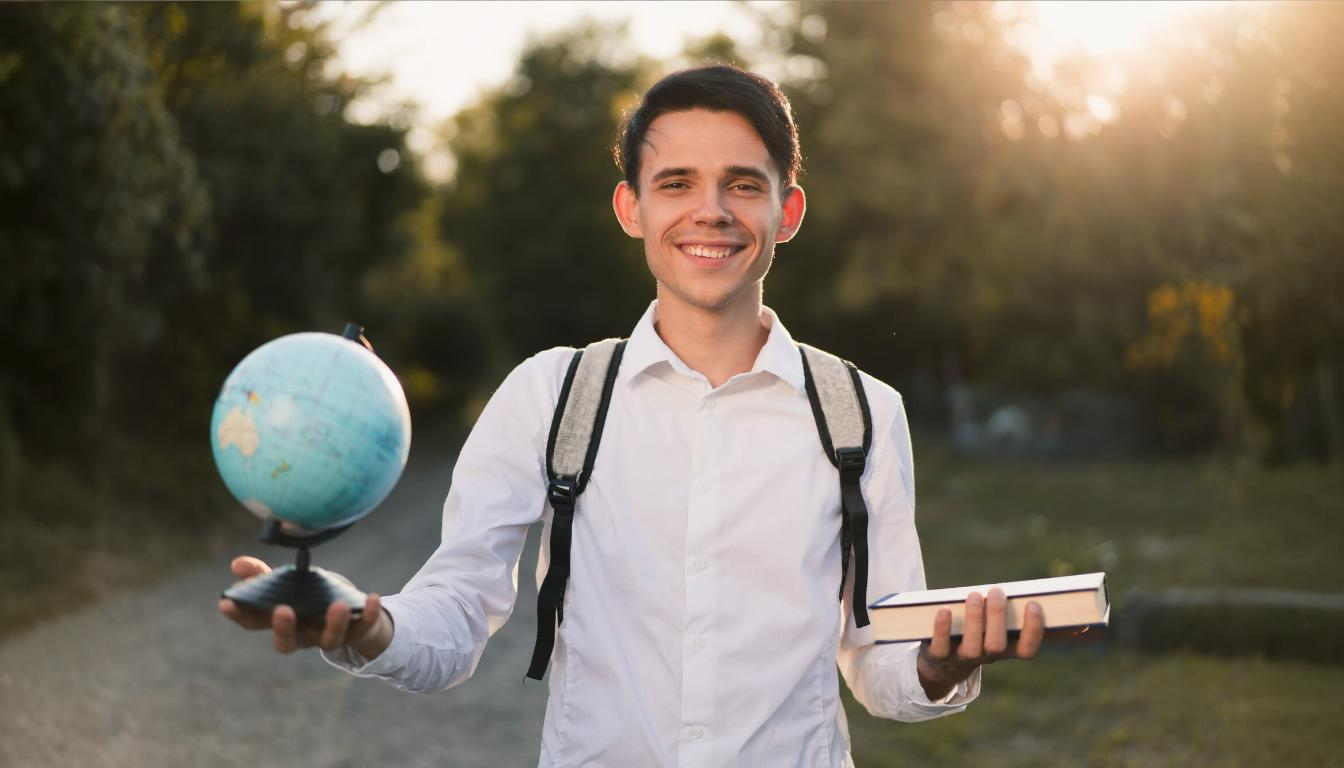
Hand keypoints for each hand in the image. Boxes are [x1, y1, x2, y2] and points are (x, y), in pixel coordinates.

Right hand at [217, 556, 393, 658]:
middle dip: (283, 628)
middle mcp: (303, 635)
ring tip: (338, 605)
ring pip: (329, 639)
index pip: (254, 623)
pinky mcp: (357, 632)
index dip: (239, 615)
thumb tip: (238, 564)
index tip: (225, 603)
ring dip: (333, 623)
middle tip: (283, 610)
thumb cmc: (314, 597)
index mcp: (282, 622)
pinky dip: (370, 614)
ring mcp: (330, 637)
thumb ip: (265, 576)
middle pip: (287, 642)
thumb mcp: (290, 583)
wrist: (355, 614)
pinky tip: (372, 598)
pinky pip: (364, 627)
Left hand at [916, 587, 1043, 699]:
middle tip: (996, 591)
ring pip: (972, 647)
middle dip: (998, 616)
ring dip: (974, 619)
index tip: (1033, 604)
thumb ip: (1007, 609)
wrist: (945, 663)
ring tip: (974, 595)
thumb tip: (1027, 584)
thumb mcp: (995, 626)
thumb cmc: (978, 633)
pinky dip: (942, 628)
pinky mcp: (939, 656)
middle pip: (997, 645)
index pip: (1027, 649)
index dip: (1033, 630)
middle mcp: (987, 657)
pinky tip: (944, 609)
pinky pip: (941, 646)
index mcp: (1006, 650)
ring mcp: (963, 658)